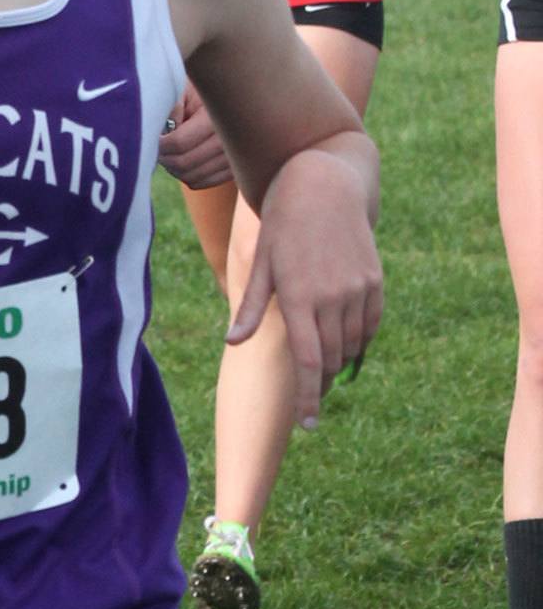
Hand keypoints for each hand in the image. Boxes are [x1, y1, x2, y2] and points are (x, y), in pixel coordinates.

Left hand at [158, 83, 233, 188]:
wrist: (235, 96)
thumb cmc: (203, 91)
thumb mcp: (186, 89)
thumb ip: (173, 107)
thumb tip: (164, 132)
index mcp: (218, 116)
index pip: (180, 142)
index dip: (160, 144)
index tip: (154, 137)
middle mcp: (231, 140)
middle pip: (185, 162)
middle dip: (164, 158)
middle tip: (156, 148)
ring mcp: (235, 157)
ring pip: (192, 176)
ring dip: (173, 168)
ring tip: (168, 153)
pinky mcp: (234, 169)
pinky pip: (203, 182)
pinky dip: (187, 176)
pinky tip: (181, 161)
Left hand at [226, 151, 382, 427]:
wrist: (324, 184)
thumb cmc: (281, 224)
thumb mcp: (260, 262)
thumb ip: (251, 306)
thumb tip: (233, 344)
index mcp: (298, 296)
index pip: (309, 363)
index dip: (308, 398)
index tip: (305, 425)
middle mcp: (332, 296)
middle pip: (331, 359)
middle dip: (320, 384)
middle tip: (309, 400)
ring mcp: (358, 288)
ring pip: (353, 345)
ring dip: (339, 362)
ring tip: (324, 367)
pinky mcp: (375, 280)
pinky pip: (371, 325)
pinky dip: (359, 340)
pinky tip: (346, 342)